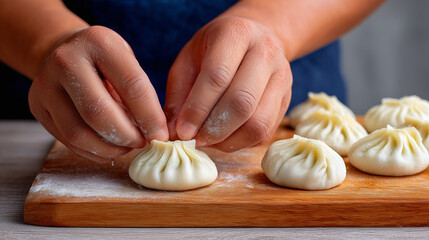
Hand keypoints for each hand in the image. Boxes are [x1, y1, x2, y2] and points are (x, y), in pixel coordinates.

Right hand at [29, 26, 167, 162]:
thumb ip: (140, 93)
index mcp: (99, 42)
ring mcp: (45, 84)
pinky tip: (108, 148)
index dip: (150, 117)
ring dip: (108, 148)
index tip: (160, 135)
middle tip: (142, 143)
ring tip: (126, 147)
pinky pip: (67, 140)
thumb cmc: (104, 60)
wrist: (63, 51)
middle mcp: (66, 60)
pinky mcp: (37, 106)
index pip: (132, 86)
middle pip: (98, 113)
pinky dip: (93, 151)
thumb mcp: (126, 62)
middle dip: (126, 136)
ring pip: (78, 133)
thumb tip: (154, 133)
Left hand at [165, 16, 291, 151]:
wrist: (252, 40)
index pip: (218, 75)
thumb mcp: (188, 61)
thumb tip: (175, 133)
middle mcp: (266, 52)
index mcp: (237, 33)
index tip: (182, 131)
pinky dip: (241, 142)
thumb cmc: (212, 51)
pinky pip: (265, 131)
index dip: (198, 108)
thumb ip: (179, 95)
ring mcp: (283, 77)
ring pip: (259, 122)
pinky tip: (223, 138)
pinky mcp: (287, 100)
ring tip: (208, 140)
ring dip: (229, 140)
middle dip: (214, 128)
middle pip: (243, 101)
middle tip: (194, 139)